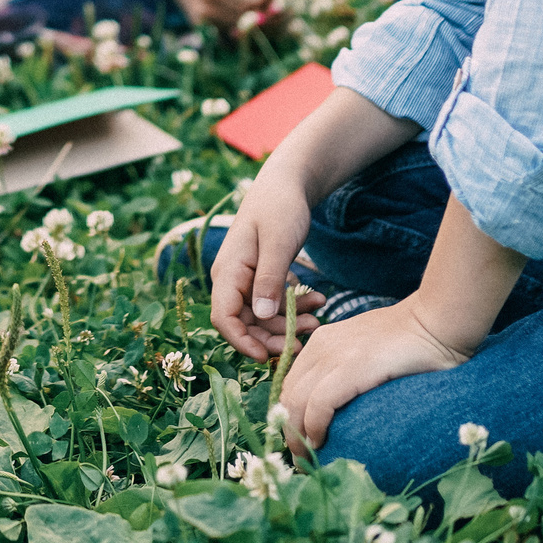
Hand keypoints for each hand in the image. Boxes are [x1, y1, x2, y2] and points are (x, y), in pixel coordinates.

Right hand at [209, 176, 322, 361]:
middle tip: (306, 339)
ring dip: (289, 323)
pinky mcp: (262, 278)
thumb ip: (270, 279)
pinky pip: (274, 304)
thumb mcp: (279, 241)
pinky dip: (295, 307)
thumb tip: (262, 317)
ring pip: (263, 318)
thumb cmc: (280, 207)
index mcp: (228, 271)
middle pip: (245, 323)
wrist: (287, 184)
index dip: (241, 341)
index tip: (267, 358)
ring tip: (319, 319)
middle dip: (274, 337)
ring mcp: (247, 280)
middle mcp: (232, 280)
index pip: (223, 317)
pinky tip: (319, 300)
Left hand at [277, 298, 472, 455]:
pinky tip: (321, 442)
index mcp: (322, 342)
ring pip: (295, 403)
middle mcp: (321, 346)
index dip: (288, 416)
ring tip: (307, 461)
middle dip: (288, 430)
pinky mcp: (351, 368)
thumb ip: (348, 371)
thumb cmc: (411, 342)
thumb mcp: (366, 353)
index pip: (289, 384)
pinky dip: (314, 428)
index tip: (298, 442)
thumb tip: (339, 410)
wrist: (436, 322)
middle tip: (300, 460)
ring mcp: (334, 354)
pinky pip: (318, 405)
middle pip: (287, 395)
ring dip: (297, 436)